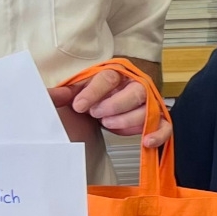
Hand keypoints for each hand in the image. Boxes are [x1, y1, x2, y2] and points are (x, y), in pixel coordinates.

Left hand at [51, 70, 170, 147]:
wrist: (122, 91)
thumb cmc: (102, 92)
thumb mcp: (83, 88)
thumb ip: (68, 92)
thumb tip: (51, 96)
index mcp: (118, 73)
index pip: (108, 78)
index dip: (93, 93)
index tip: (78, 105)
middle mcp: (138, 84)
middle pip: (135, 92)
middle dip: (114, 105)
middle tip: (97, 114)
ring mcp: (150, 102)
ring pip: (148, 110)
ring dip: (128, 120)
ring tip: (109, 124)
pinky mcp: (158, 118)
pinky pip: (164, 126)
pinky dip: (158, 135)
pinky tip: (146, 141)